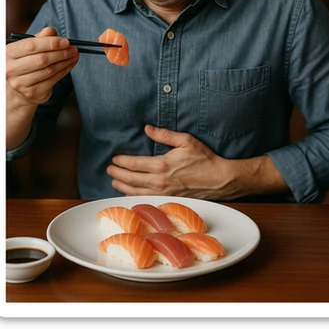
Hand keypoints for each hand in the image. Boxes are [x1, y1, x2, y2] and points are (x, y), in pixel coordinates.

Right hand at [6, 26, 79, 105]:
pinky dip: (64, 70)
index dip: (50, 43)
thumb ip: (39, 38)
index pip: (30, 46)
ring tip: (75, 55)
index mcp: (7, 53)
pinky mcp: (32, 93)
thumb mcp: (28, 47)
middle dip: (61, 53)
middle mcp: (10, 69)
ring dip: (65, 62)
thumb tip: (51, 31)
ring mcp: (20, 83)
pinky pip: (53, 80)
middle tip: (74, 48)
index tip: (66, 41)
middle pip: (41, 60)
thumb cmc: (25, 61)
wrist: (19, 85)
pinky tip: (70, 64)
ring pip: (49, 70)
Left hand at [106, 124, 233, 198]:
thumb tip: (147, 128)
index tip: (115, 159)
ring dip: (123, 187)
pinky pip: (147, 199)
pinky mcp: (169, 200)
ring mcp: (164, 193)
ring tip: (114, 182)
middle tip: (109, 170)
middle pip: (132, 179)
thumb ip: (164, 135)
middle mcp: (160, 181)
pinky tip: (130, 194)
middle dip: (118, 174)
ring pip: (137, 192)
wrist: (219, 179)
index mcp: (163, 165)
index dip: (122, 161)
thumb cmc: (204, 159)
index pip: (135, 164)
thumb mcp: (186, 140)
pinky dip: (135, 197)